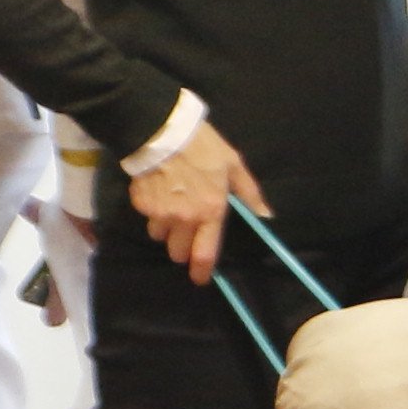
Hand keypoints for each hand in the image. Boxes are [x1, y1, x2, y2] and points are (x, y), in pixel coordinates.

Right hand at [122, 120, 263, 284]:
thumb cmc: (204, 147)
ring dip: (167, 228)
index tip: (200, 278)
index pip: (205, 253)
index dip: (202, 271)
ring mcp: (159, 213)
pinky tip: (160, 192)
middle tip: (188, 231)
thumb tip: (266, 216)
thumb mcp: (234, 165)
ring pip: (161, 235)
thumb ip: (249, 194)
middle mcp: (184, 219)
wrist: (162, 130)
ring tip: (173, 205)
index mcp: (210, 211)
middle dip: (182, 248)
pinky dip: (153, 212)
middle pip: (178, 252)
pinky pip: (148, 218)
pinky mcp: (141, 205)